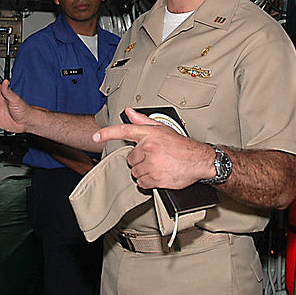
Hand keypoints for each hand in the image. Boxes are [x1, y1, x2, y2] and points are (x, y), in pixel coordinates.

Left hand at [93, 107, 214, 188]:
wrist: (200, 160)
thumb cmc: (182, 146)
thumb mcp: (163, 129)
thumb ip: (143, 121)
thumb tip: (129, 112)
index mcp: (150, 134)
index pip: (124, 131)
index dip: (107, 133)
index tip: (96, 137)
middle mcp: (149, 148)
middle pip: (130, 159)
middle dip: (139, 160)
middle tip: (153, 158)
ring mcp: (152, 163)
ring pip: (135, 171)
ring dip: (144, 171)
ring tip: (158, 166)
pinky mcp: (155, 178)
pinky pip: (141, 183)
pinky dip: (147, 182)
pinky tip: (158, 175)